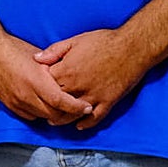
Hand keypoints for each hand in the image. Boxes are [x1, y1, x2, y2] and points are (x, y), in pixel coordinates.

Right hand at [0, 34, 93, 125]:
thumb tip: (69, 79)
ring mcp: (17, 101)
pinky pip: (30, 116)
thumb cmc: (13, 48)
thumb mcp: (39, 57)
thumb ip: (54, 71)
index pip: (61, 101)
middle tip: (79, 110)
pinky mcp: (10, 104)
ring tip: (63, 109)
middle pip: (54, 114)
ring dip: (54, 115)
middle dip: (69, 114)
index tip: (86, 106)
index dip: (76, 107)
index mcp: (35, 80)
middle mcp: (26, 93)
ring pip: (43, 117)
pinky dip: (40, 114)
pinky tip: (44, 106)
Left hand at [35, 29, 151, 129]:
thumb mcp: (74, 41)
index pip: (46, 84)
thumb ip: (54, 51)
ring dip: (62, 119)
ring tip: (54, 121)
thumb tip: (36, 59)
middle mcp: (78, 86)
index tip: (38, 87)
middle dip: (49, 104)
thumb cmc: (102, 41)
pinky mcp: (108, 102)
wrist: (131, 48)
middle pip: (56, 102)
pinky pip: (95, 118)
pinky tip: (79, 125)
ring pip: (73, 113)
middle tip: (42, 108)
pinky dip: (86, 123)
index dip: (41, 85)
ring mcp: (93, 96)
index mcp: (67, 70)